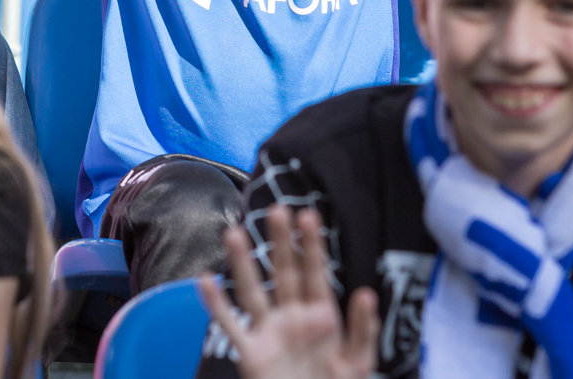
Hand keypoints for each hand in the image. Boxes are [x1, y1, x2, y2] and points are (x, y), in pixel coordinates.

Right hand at [199, 207, 378, 378]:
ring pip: (253, 292)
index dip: (310, 245)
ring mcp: (269, 333)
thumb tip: (366, 293)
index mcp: (320, 315)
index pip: (315, 272)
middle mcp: (292, 316)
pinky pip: (231, 326)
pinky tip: (205, 281)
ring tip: (234, 234)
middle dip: (280, 243)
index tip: (307, 215)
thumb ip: (363, 330)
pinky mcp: (251, 353)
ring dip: (243, 264)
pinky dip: (217, 304)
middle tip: (276, 210)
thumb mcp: (358, 362)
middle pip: (284, 273)